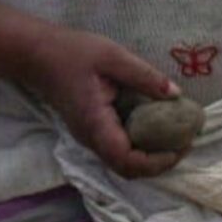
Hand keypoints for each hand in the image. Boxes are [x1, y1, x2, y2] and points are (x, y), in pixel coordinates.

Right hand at [17, 25, 186, 177]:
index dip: (156, 162)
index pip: (126, 160)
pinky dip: (139, 146)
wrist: (37, 54)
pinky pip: (117, 148)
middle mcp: (90, 138)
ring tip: (175, 137)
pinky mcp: (91, 130)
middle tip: (184, 143)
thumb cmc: (73, 53)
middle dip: (158, 163)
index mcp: (95, 123)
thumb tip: (175, 95)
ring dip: (150, 157)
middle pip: (126, 169)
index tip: (180, 146)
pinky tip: (156, 126)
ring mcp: (88, 136)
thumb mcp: (113, 56)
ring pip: (122, 162)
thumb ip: (145, 76)